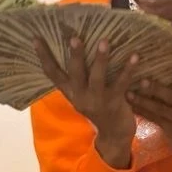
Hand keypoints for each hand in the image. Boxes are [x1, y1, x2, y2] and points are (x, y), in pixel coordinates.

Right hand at [35, 36, 138, 165]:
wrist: (114, 134)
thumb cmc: (99, 107)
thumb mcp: (82, 94)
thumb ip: (77, 77)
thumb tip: (75, 45)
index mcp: (70, 92)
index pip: (52, 73)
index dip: (44, 56)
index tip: (35, 38)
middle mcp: (80, 96)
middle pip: (75, 73)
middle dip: (75, 55)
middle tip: (74, 37)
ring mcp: (97, 101)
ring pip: (97, 78)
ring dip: (101, 59)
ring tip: (104, 41)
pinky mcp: (114, 103)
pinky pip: (121, 84)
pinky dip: (128, 70)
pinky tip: (135, 56)